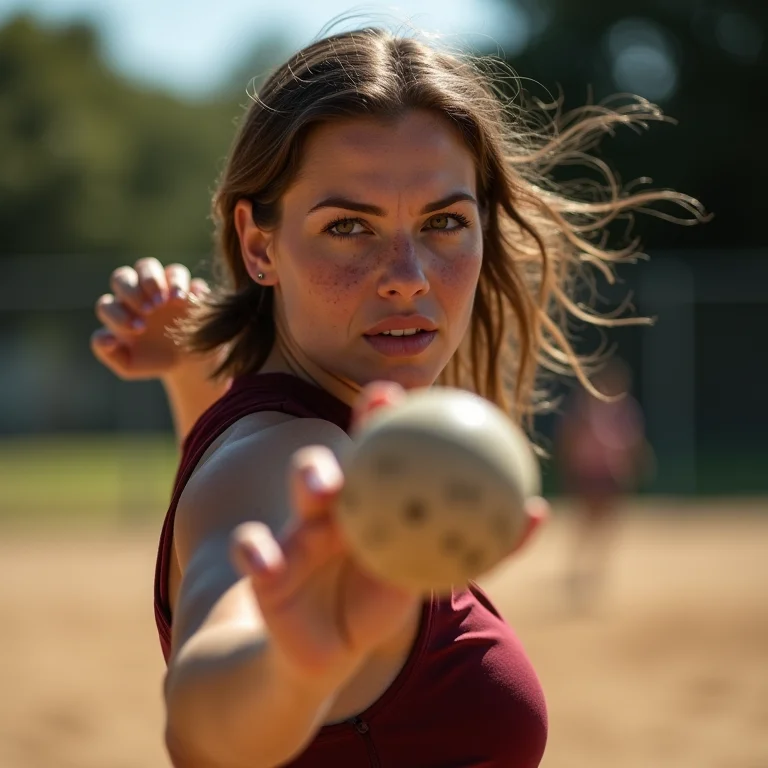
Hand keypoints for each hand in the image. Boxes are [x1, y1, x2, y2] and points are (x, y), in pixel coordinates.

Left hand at [90, 258, 210, 380]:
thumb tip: (107, 339)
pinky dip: (182, 284)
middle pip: (122, 276)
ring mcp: (159, 287)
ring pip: (147, 266)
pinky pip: (178, 273)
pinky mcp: (182, 286)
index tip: (139, 330)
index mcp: (119, 312)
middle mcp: (135, 294)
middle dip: (133, 292)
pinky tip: (186, 301)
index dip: (119, 315)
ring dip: (152, 280)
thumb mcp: (130, 366)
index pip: (107, 305)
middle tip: (150, 310)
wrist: (186, 361)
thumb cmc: (154, 360)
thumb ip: (109, 354)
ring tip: (166, 301)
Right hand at [230, 382, 547, 686]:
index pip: (384, 446)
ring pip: (299, 491)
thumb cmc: (378, 596)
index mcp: (369, 496)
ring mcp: (296, 527)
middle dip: (359, 428)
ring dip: (309, 478)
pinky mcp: (264, 566)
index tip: (415, 389)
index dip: (395, 413)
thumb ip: (480, 546)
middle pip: (354, 446)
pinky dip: (255, 553)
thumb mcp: (429, 573)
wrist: (325, 649)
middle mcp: (334, 502)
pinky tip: (263, 562)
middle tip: (378, 408)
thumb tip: (538, 510)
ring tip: (324, 488)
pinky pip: (253, 552)